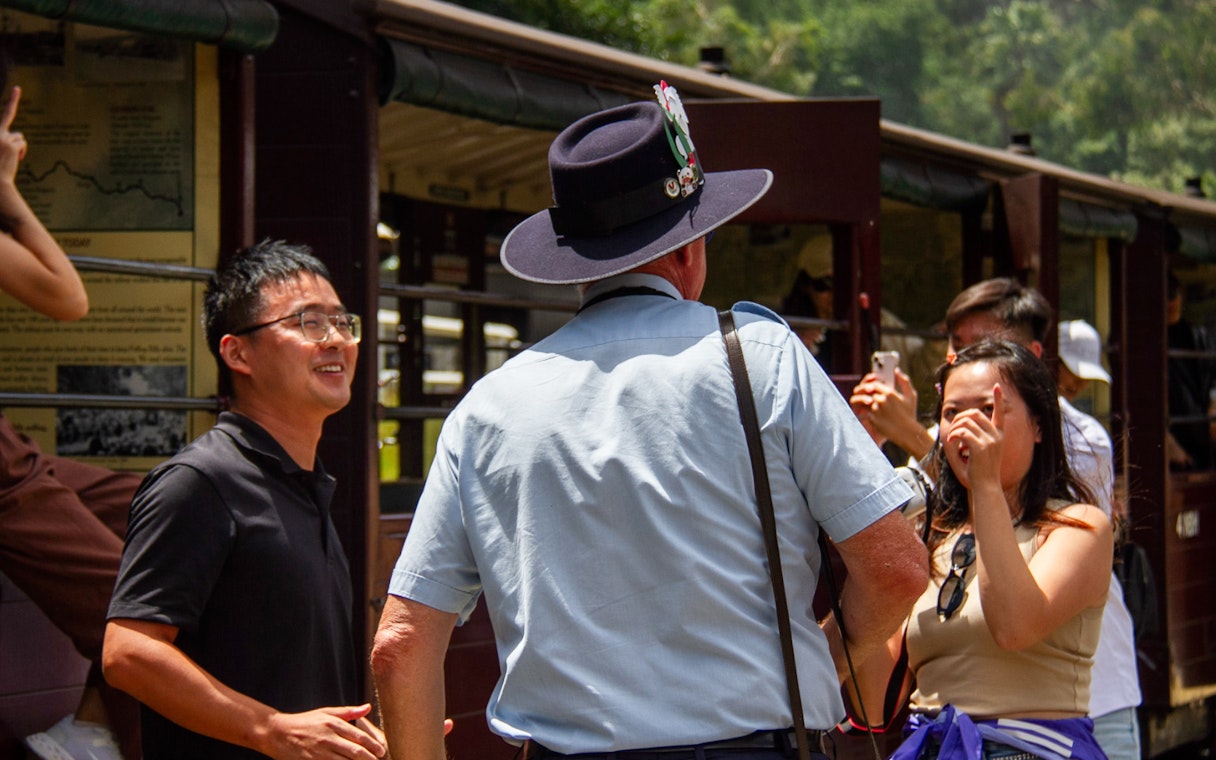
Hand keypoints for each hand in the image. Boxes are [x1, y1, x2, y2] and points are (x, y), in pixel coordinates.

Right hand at [0, 86, 26, 182]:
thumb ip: (4, 142)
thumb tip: (17, 139)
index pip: (3, 116)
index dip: (9, 102)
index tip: (14, 89)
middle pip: (7, 114)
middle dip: (12, 99)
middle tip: (17, 88)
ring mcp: (2, 138)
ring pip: (18, 135)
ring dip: (17, 145)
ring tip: (10, 157)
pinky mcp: (12, 145)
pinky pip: (22, 143)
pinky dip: (21, 151)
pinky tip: (15, 159)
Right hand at [263, 704, 387, 759]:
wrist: (278, 733)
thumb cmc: (304, 722)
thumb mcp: (326, 712)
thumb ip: (348, 712)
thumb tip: (368, 707)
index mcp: (333, 724)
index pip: (359, 736)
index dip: (373, 745)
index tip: (381, 751)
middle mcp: (328, 738)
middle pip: (355, 752)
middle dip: (370, 758)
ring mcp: (319, 753)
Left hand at [850, 369, 920, 449]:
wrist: (907, 433)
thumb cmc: (909, 414)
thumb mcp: (911, 396)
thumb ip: (904, 381)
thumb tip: (896, 370)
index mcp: (889, 393)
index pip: (874, 384)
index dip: (872, 387)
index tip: (874, 390)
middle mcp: (881, 400)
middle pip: (867, 393)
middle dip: (867, 395)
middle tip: (869, 398)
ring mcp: (876, 410)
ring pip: (864, 402)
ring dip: (864, 404)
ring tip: (867, 407)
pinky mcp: (872, 419)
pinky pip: (864, 413)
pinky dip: (865, 413)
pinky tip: (869, 416)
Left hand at [943, 383, 1004, 492]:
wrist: (986, 486)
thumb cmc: (980, 470)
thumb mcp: (981, 450)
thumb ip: (975, 436)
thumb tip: (960, 425)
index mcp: (998, 435)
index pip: (999, 413)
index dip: (998, 399)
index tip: (997, 386)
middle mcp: (996, 436)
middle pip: (974, 413)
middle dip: (958, 418)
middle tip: (952, 431)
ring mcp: (990, 441)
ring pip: (966, 422)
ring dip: (953, 428)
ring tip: (950, 439)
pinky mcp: (981, 448)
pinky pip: (963, 432)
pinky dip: (953, 435)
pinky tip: (951, 443)